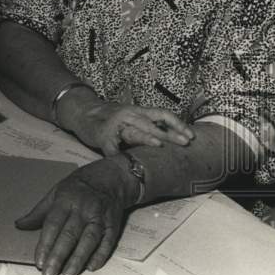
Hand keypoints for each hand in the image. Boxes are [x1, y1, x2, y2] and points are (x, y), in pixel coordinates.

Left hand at [15, 158, 137, 274]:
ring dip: (78, 259)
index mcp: (65, 200)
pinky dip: (100, 255)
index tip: (38, 261)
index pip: (53, 224)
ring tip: (67, 274)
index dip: (45, 244)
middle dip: (58, 256)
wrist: (110, 177)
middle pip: (69, 235)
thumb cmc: (78, 186)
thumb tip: (20, 225)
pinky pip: (107, 242)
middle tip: (49, 273)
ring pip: (89, 240)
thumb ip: (38, 212)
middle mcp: (83, 209)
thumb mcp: (55, 192)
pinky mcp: (113, 224)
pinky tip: (91, 267)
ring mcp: (99, 217)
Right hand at [61, 95, 194, 155]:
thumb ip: (148, 124)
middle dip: (169, 134)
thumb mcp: (131, 116)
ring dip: (145, 138)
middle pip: (152, 124)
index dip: (178, 124)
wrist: (82, 111)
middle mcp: (129, 115)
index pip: (163, 114)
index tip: (191, 135)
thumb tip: (172, 137)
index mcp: (139, 111)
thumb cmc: (111, 117)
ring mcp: (115, 125)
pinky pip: (112, 148)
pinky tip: (124, 163)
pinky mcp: (102, 136)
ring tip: (157, 145)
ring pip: (133, 131)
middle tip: (184, 143)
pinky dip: (118, 156)